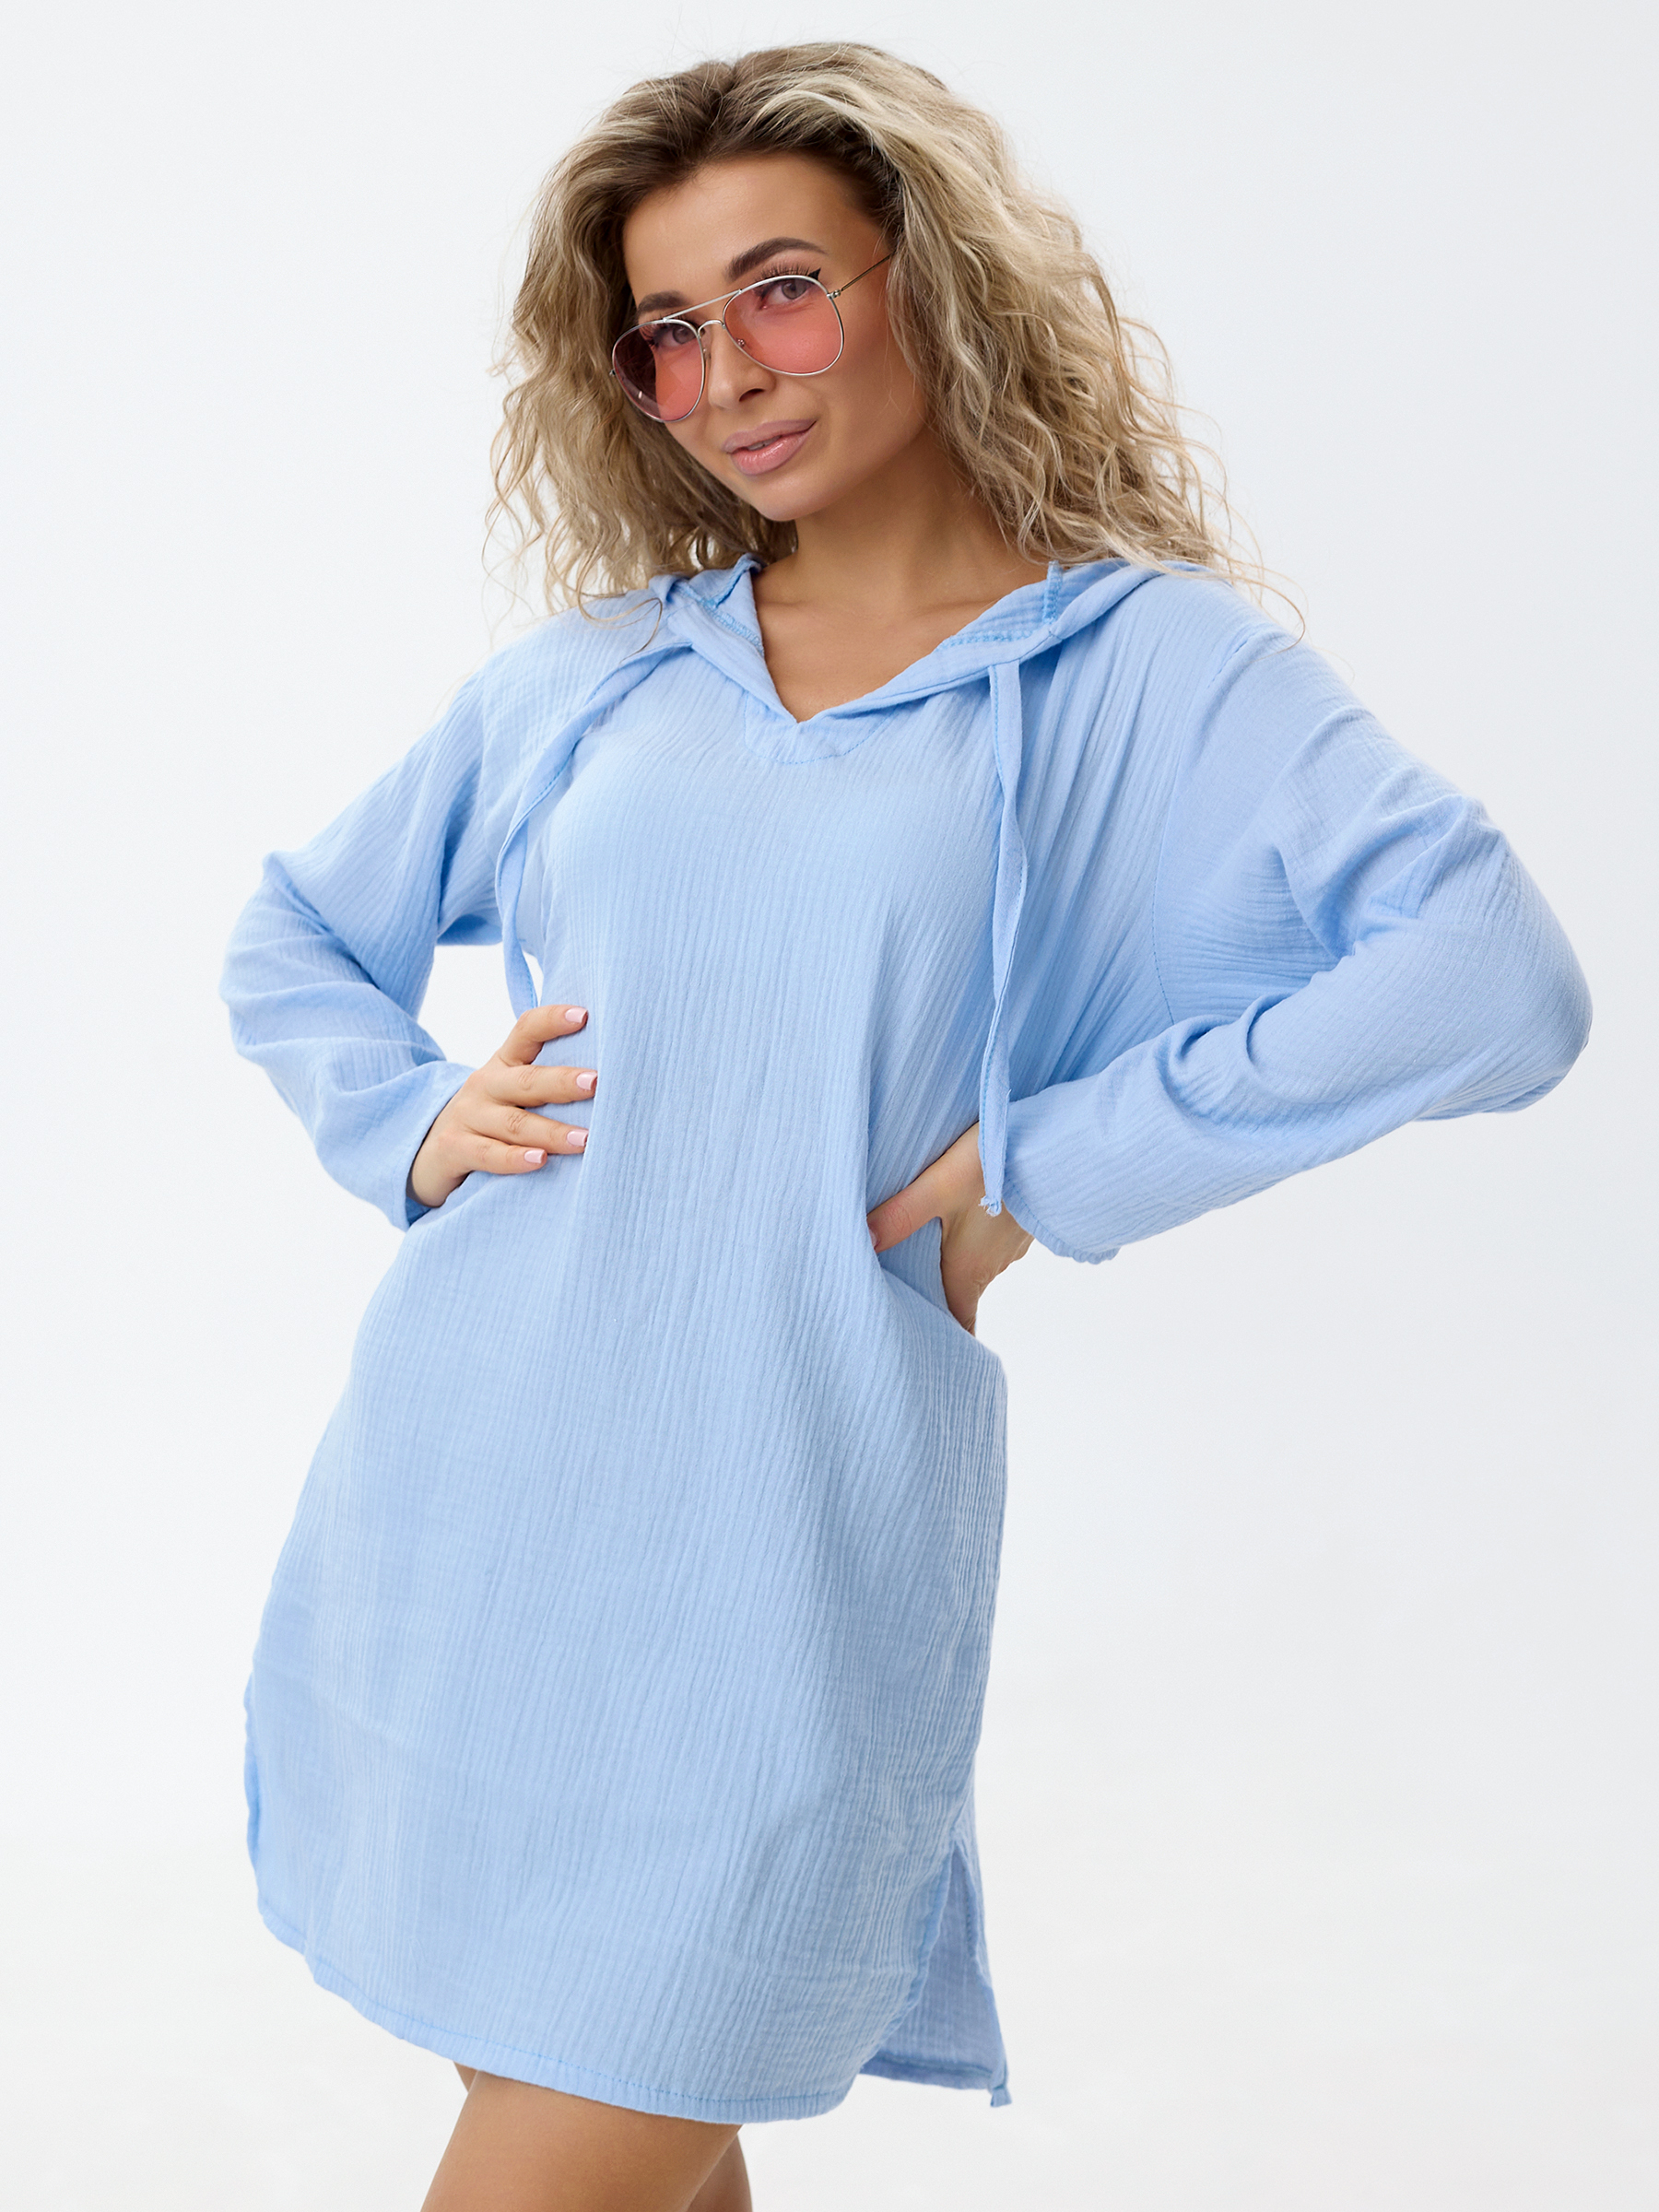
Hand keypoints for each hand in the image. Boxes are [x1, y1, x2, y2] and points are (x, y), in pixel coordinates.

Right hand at [408, 1004, 595, 1211]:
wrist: (429, 1153)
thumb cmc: (490, 1119)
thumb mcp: (511, 1093)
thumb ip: (547, 1081)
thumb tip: (608, 1074)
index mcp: (504, 1064)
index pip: (526, 1030)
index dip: (552, 1020)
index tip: (585, 1015)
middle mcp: (485, 1085)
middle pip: (527, 1081)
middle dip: (563, 1081)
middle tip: (597, 1083)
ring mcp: (468, 1117)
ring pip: (514, 1123)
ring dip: (552, 1131)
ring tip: (585, 1139)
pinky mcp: (454, 1148)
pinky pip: (488, 1154)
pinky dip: (515, 1159)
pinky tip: (540, 1161)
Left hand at [867, 1122, 1033, 1336]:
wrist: (1055, 1140)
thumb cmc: (996, 1164)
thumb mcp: (938, 1186)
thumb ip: (900, 1215)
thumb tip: (864, 1241)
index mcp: (969, 1269)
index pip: (958, 1322)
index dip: (944, 1338)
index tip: (928, 1348)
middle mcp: (993, 1264)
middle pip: (961, 1292)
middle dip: (938, 1295)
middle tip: (908, 1292)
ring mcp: (1011, 1245)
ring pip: (976, 1264)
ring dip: (955, 1261)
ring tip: (923, 1249)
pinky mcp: (1021, 1222)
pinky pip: (992, 1241)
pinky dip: (974, 1239)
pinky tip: (960, 1216)